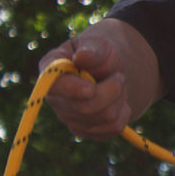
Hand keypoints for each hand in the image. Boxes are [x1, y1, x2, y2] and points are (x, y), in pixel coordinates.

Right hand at [39, 23, 147, 140]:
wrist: (108, 70)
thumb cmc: (99, 55)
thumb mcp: (97, 44)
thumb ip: (91, 49)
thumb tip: (82, 56)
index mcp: (51, 73)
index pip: (54, 87)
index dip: (73, 90)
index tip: (91, 89)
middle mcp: (55, 99)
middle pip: (87, 108)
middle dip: (113, 90)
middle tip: (118, 76)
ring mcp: (68, 118)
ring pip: (106, 118)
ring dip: (120, 99)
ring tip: (116, 86)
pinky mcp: (84, 131)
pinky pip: (113, 129)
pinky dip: (124, 113)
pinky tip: (117, 102)